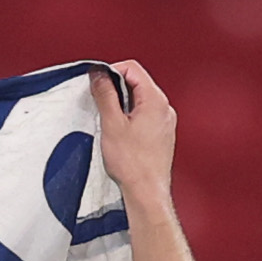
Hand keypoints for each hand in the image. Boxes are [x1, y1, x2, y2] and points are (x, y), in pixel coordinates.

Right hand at [91, 58, 176, 199]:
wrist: (147, 191)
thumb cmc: (133, 164)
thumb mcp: (111, 124)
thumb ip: (105, 94)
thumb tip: (99, 75)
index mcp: (155, 100)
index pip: (132, 68)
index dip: (111, 71)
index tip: (96, 82)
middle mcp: (164, 108)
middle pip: (137, 83)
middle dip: (116, 88)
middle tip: (99, 103)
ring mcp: (165, 121)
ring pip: (140, 100)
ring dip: (122, 104)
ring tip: (110, 122)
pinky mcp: (162, 134)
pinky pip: (145, 115)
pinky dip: (130, 117)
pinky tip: (120, 134)